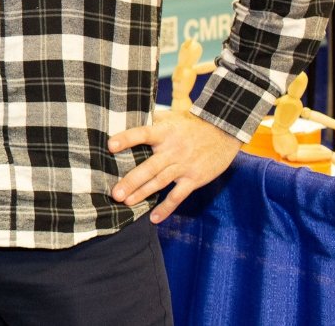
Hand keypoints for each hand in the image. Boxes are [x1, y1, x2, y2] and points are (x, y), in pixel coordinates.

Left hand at [108, 108, 241, 222]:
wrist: (224, 132)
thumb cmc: (192, 125)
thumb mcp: (173, 116)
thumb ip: (153, 120)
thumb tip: (129, 117)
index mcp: (165, 132)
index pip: (142, 134)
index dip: (127, 139)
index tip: (110, 145)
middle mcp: (172, 150)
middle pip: (149, 167)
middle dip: (131, 181)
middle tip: (115, 193)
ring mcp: (184, 166)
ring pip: (160, 182)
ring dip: (143, 193)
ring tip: (127, 202)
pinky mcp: (194, 179)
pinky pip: (178, 196)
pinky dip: (166, 208)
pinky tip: (154, 218)